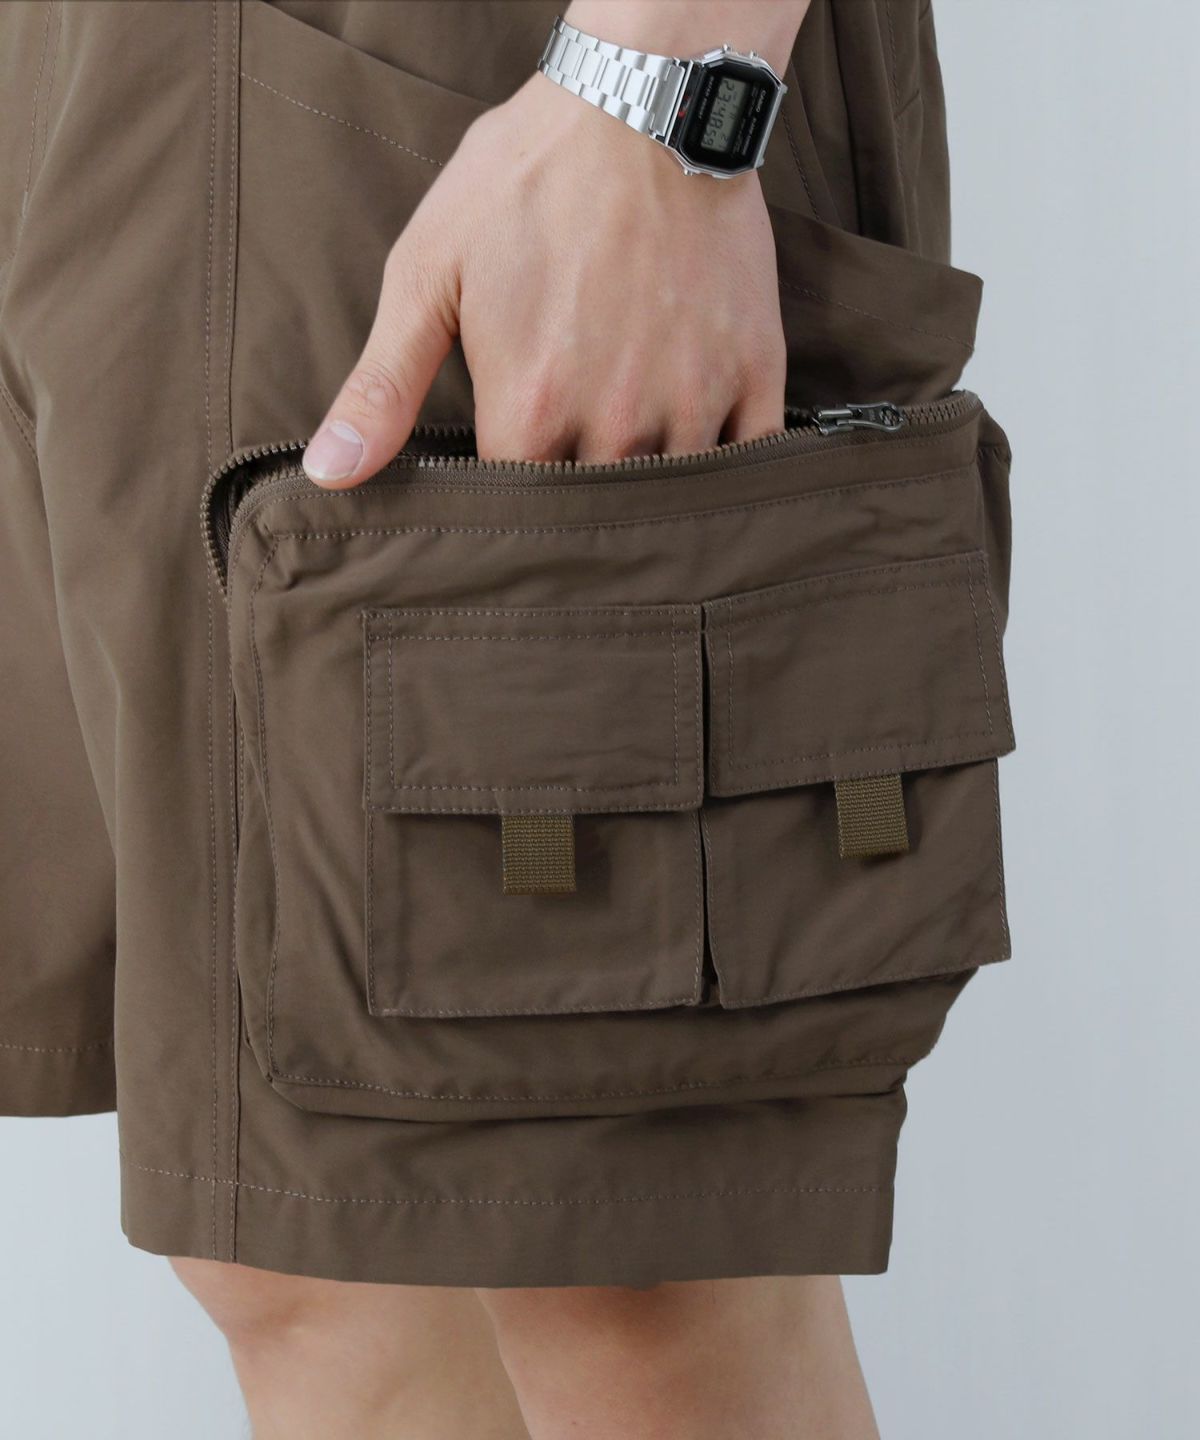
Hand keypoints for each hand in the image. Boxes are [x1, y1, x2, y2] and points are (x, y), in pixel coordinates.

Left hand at [302, 65, 787, 483]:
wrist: (644, 100)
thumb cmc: (527, 179)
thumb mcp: (428, 270)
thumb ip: (383, 384)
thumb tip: (331, 475)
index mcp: (528, 409)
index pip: (515, 509)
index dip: (509, 502)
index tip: (509, 476)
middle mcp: (614, 422)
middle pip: (592, 510)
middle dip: (576, 501)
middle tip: (571, 466)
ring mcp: (691, 399)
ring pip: (670, 494)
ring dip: (647, 488)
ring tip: (628, 452)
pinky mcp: (753, 370)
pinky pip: (750, 458)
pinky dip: (728, 468)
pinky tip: (700, 449)